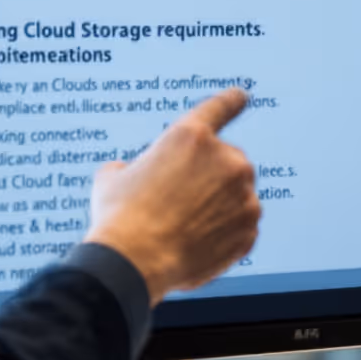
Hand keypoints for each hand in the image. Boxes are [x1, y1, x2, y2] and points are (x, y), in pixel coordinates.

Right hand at [85, 88, 259, 300]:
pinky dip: (224, 233)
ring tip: (183, 227)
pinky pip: (240, 225)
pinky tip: (197, 244)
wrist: (134, 264)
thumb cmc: (118, 218)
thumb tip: (125, 172)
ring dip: (218, 206)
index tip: (241, 96)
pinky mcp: (249, 228)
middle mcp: (226, 159)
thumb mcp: (111, 178)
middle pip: (226, 161)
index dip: (230, 101)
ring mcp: (243, 195)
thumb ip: (131, 166)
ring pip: (236, 195)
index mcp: (191, 136)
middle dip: (208, 178)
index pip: (220, 107)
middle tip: (178, 202)